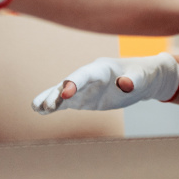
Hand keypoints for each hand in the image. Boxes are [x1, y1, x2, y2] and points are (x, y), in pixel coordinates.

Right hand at [31, 53, 178, 113]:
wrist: (142, 78)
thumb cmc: (142, 75)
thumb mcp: (142, 78)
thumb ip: (134, 80)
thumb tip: (125, 85)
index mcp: (102, 68)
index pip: (85, 75)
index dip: (75, 82)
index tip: (64, 93)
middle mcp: (89, 76)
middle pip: (70, 83)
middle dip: (57, 93)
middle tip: (45, 105)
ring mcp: (85, 87)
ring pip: (63, 91)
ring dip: (50, 98)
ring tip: (35, 107)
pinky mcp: (84, 98)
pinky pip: (67, 101)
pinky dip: (55, 104)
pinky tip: (40, 110)